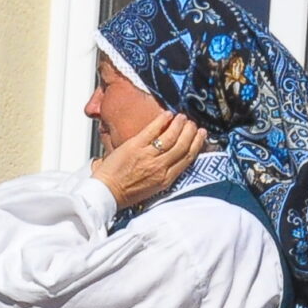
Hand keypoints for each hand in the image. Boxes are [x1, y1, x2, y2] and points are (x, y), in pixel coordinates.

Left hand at [92, 110, 206, 209]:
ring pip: (171, 137)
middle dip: (190, 132)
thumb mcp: (153, 188)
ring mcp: (148, 156)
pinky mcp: (135, 146)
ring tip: (182, 117)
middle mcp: (160, 167)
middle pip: (182, 145)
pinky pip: (153, 130)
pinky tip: (167, 114)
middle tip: (192, 123)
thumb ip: (164, 173)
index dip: (197, 143)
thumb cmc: (126, 193)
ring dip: (179, 124)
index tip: (201, 134)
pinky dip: (162, 121)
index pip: (187, 158)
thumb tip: (173, 159)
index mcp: (166, 179)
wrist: (106, 193)